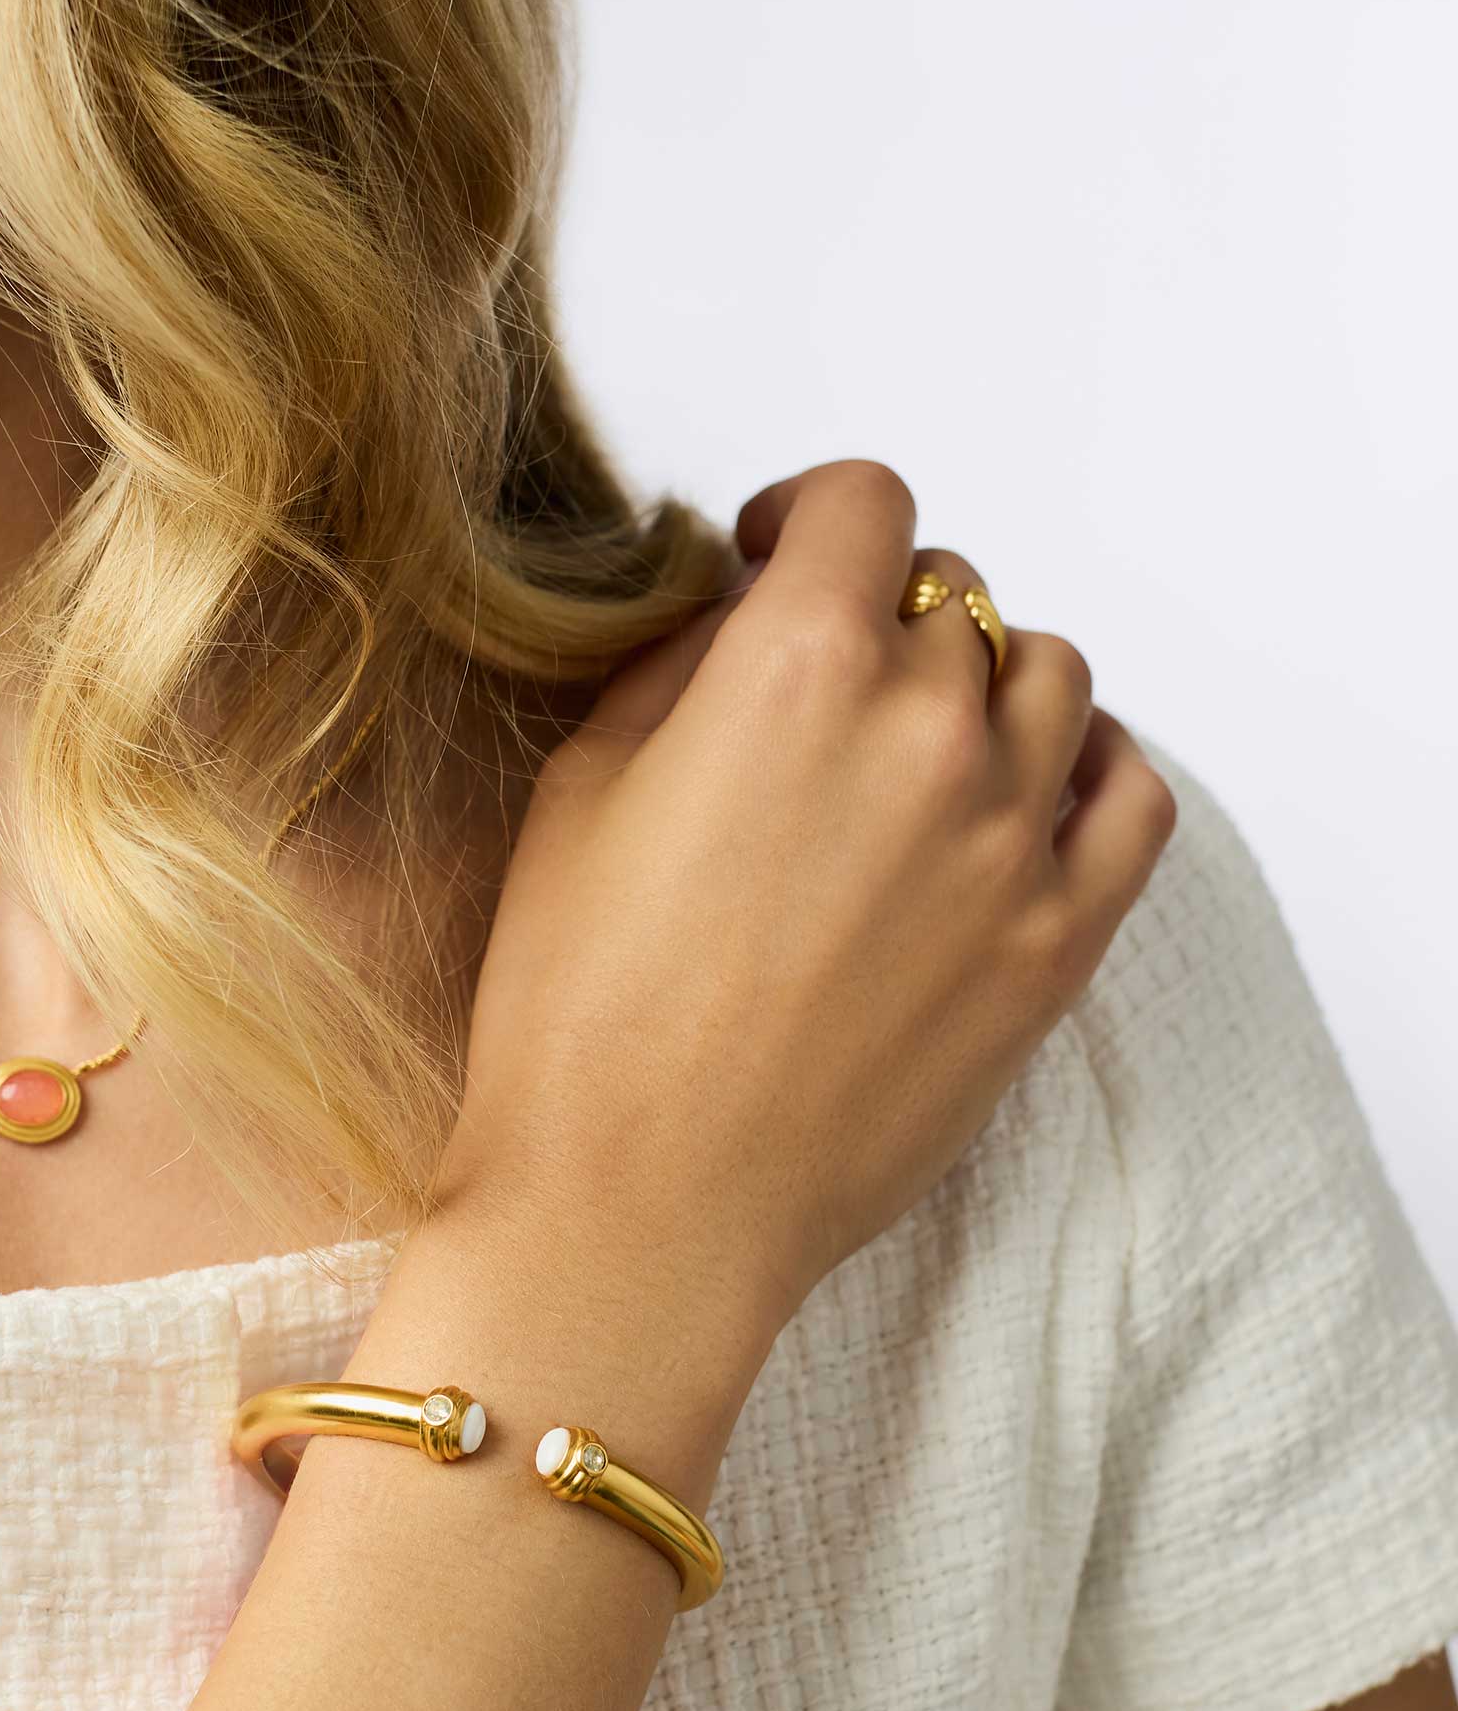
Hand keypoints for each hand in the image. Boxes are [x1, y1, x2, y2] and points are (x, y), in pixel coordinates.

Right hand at [435, 460, 1176, 1343]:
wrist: (643, 1205)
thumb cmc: (579, 1010)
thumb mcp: (579, 790)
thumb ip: (680, 668)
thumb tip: (742, 619)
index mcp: (799, 669)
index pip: (865, 505)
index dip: (811, 514)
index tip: (776, 556)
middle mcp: (931, 729)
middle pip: (951, 598)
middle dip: (878, 616)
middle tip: (817, 687)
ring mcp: (1012, 840)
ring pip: (1050, 678)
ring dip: (982, 681)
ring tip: (917, 743)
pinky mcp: (1055, 945)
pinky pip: (1131, 797)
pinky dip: (1088, 765)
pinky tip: (1024, 791)